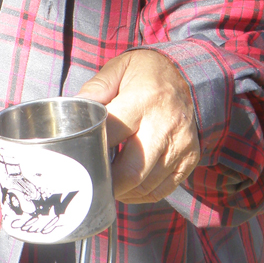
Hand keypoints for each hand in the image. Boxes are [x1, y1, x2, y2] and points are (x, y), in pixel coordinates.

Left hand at [75, 50, 199, 202]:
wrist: (188, 75)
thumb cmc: (146, 74)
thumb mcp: (119, 68)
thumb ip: (95, 89)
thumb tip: (74, 108)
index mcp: (143, 99)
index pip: (112, 134)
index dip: (93, 149)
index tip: (81, 156)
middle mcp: (165, 124)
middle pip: (132, 171)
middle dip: (108, 182)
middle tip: (93, 180)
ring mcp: (181, 144)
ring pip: (147, 185)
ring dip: (124, 191)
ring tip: (109, 182)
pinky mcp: (190, 157)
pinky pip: (163, 189)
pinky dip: (142, 194)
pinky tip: (129, 187)